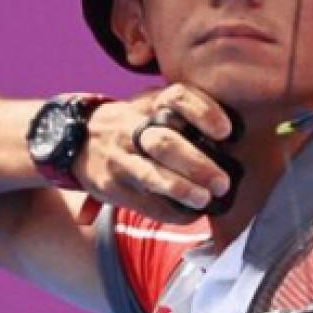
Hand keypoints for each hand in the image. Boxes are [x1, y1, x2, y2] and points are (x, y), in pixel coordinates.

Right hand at [71, 84, 234, 222]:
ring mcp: (120, 159)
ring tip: (205, 199)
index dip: (204, 113)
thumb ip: (187, 114)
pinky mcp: (112, 187)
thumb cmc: (138, 123)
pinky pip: (143, 203)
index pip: (178, 98)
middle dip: (197, 164)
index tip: (226, 132)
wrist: (78, 140)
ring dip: (181, 189)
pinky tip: (190, 214)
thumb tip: (234, 135)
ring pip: (151, 175)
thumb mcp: (154, 105)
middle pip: (165, 144)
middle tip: (223, 182)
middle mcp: (132, 128)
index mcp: (150, 103)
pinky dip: (170, 212)